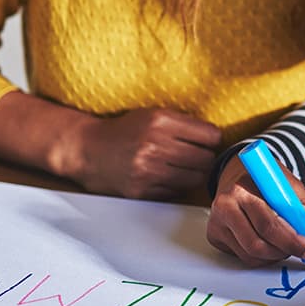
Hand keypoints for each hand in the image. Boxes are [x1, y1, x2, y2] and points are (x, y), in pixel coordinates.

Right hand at [59, 107, 222, 199]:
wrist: (88, 150)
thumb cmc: (124, 131)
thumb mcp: (152, 115)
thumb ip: (182, 123)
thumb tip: (216, 138)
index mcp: (160, 120)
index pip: (210, 135)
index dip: (211, 139)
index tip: (206, 141)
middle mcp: (155, 144)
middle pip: (206, 159)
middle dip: (205, 157)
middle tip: (196, 156)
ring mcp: (148, 170)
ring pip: (196, 178)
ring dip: (194, 173)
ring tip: (183, 166)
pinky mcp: (142, 190)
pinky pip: (177, 191)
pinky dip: (177, 185)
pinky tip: (166, 176)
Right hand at [207, 154, 304, 265]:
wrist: (238, 174)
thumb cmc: (264, 181)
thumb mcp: (286, 186)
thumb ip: (304, 207)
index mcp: (241, 190)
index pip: (268, 222)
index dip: (291, 238)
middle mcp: (224, 207)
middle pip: (257, 243)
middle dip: (286, 250)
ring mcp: (217, 223)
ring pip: (251, 254)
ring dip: (275, 255)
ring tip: (288, 244)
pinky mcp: (215, 236)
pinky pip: (243, 256)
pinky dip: (262, 256)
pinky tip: (271, 245)